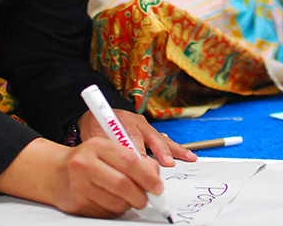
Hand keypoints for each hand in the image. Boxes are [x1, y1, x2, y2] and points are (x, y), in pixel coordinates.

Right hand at [0, 136, 163, 217]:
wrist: (54, 172)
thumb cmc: (87, 160)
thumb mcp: (108, 151)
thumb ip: (133, 159)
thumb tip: (155, 176)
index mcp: (97, 146)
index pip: (129, 161)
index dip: (148, 176)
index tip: (158, 187)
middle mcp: (85, 164)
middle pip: (122, 184)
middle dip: (140, 195)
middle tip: (147, 199)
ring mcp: (79, 185)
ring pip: (116, 202)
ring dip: (128, 204)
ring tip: (128, 199)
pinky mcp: (77, 204)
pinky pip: (106, 213)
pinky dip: (115, 211)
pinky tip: (112, 201)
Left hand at [79, 108, 198, 167]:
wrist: (98, 116)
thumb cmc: (95, 129)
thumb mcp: (94, 137)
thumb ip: (105, 148)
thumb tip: (114, 164)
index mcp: (120, 121)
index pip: (131, 139)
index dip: (137, 154)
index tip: (142, 166)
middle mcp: (135, 121)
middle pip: (149, 138)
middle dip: (159, 152)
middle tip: (166, 164)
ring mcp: (145, 126)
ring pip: (160, 138)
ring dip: (173, 150)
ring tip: (186, 158)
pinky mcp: (151, 131)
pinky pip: (165, 140)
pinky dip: (176, 149)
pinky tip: (188, 156)